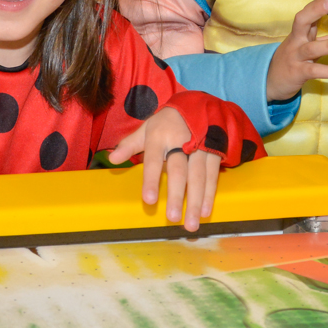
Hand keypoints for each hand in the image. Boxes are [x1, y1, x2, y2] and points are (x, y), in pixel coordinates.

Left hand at [107, 107, 221, 231]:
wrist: (198, 104)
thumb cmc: (166, 122)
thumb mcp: (147, 128)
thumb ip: (130, 145)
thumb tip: (112, 159)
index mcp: (160, 136)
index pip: (153, 160)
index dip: (151, 180)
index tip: (148, 200)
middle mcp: (181, 141)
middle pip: (179, 171)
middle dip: (177, 196)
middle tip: (173, 218)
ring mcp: (200, 146)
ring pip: (198, 176)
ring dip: (195, 201)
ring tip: (191, 223)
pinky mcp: (214, 151)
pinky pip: (212, 175)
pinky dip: (209, 194)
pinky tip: (205, 211)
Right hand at [266, 0, 327, 101]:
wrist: (269, 81)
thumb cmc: (292, 60)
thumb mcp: (303, 46)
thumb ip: (318, 37)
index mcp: (299, 33)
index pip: (306, 14)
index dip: (317, 4)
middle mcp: (296, 41)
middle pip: (302, 21)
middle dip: (316, 10)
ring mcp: (296, 57)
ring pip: (311, 48)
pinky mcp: (298, 73)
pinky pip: (314, 71)